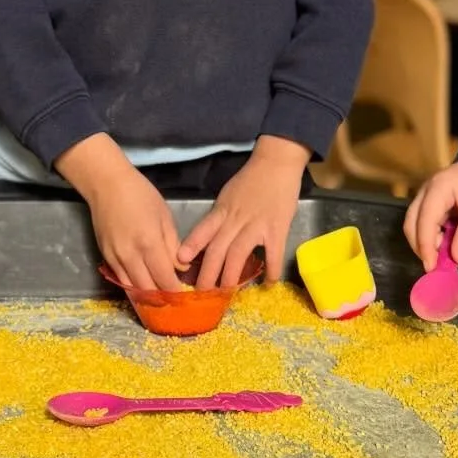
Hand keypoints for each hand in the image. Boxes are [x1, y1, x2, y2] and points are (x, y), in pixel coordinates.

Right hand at [84, 162, 182, 291]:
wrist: (107, 185)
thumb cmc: (141, 195)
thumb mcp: (165, 216)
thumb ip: (173, 246)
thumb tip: (181, 268)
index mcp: (150, 243)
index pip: (165, 279)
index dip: (175, 291)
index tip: (184, 297)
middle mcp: (130, 256)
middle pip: (148, 289)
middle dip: (162, 298)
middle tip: (173, 301)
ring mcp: (115, 258)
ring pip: (132, 289)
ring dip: (146, 297)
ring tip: (159, 299)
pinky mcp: (105, 257)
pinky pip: (121, 279)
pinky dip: (132, 286)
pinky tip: (142, 286)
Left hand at [178, 138, 309, 288]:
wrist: (276, 162)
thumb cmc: (251, 179)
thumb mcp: (228, 195)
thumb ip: (219, 217)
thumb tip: (208, 240)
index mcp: (221, 210)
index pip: (202, 232)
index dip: (190, 249)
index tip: (180, 266)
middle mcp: (235, 219)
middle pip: (217, 250)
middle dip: (208, 275)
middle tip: (202, 295)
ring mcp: (256, 225)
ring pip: (238, 255)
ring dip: (231, 277)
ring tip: (227, 293)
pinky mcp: (277, 228)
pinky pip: (272, 254)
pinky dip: (270, 270)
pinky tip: (268, 284)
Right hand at [404, 158, 457, 270]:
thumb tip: (457, 260)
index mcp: (438, 189)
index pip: (424, 220)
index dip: (425, 245)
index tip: (432, 268)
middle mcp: (427, 191)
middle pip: (412, 222)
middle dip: (421, 246)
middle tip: (436, 266)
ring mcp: (427, 196)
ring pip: (416, 223)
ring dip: (426, 242)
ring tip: (443, 256)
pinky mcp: (432, 202)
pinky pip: (425, 222)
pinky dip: (432, 236)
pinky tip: (444, 245)